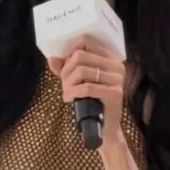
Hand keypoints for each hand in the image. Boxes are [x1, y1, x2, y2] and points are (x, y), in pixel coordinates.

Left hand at [47, 35, 127, 149]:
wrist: (105, 128)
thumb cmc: (91, 102)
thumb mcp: (78, 82)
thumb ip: (65, 68)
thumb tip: (52, 59)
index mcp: (110, 58)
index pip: (86, 41)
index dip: (70, 51)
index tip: (64, 65)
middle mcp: (116, 65)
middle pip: (80, 56)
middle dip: (66, 70)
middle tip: (64, 83)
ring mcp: (117, 79)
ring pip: (81, 71)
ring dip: (68, 83)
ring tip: (67, 92)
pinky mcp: (115, 94)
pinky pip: (87, 87)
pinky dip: (73, 92)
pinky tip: (69, 98)